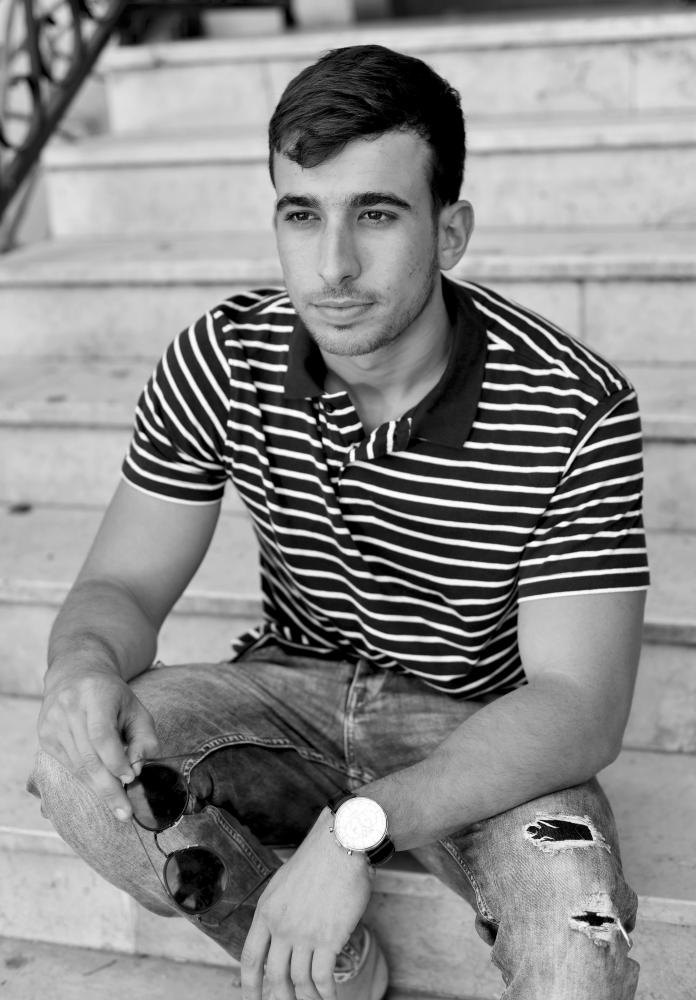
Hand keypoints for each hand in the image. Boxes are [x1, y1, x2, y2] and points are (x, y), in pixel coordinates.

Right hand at [38, 665, 160, 819]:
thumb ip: (145, 737)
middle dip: (108, 789)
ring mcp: (52, 723)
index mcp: (95, 695)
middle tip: (124, 813)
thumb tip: (138, 768)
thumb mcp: (137, 707)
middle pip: (88, 757)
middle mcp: (69, 708)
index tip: (131, 778)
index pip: (102, 736)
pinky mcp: (45, 736)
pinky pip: (68, 765)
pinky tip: (100, 786)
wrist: (76, 674)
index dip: (116, 761)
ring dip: (98, 788)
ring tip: (117, 805)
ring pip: (77, 766)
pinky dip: (86, 779)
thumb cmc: (112, 695)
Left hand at [241, 809, 373, 999]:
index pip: (250, 958)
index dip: (250, 985)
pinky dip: (326, 994)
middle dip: (280, 998)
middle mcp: (281, 926)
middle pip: (274, 976)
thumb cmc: (318, 861)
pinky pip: (322, 977)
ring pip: (299, 981)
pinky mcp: (328, 938)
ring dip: (306, 999)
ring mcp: (304, 934)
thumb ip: (278, 912)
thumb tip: (281, 936)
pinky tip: (330, 998)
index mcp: (266, 912)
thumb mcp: (284, 884)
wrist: (340, 845)